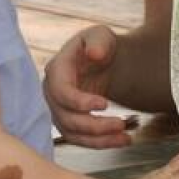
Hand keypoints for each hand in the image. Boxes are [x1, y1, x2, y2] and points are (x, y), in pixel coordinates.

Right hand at [42, 24, 136, 149]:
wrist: (103, 60)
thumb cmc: (100, 45)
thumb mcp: (101, 35)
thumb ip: (99, 41)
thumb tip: (95, 54)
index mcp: (57, 69)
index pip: (61, 91)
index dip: (80, 102)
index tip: (105, 104)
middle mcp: (52, 92)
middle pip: (67, 118)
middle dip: (94, 125)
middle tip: (121, 124)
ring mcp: (58, 110)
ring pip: (73, 134)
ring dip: (99, 139)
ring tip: (125, 137)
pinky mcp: (69, 123)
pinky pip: (81, 139)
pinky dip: (101, 143)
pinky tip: (122, 140)